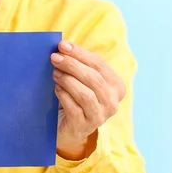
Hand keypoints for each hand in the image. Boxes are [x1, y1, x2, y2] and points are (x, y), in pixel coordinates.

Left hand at [51, 41, 125, 159]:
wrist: (70, 127)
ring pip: (85, 94)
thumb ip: (78, 64)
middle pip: (93, 78)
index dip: (80, 53)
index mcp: (117, 86)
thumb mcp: (82, 80)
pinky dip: (63, 95)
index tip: (62, 45)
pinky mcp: (85, 126)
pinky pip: (74, 108)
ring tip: (55, 73)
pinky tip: (56, 89)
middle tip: (55, 58)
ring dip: (67, 80)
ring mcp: (100, 116)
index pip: (99, 65)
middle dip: (72, 65)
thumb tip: (63, 47)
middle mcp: (112, 102)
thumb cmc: (76, 98)